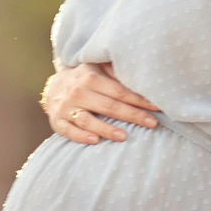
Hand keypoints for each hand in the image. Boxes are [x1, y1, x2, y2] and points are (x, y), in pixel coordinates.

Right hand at [41, 61, 159, 144]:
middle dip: (132, 115)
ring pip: (88, 120)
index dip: (139, 100)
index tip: (157, 107)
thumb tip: (141, 77)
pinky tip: (96, 141)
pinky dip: (81, 136)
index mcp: (90, 77)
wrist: (54, 87)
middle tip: (152, 123)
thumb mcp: (98, 68)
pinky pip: (69, 131)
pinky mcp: (58, 122)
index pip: (119, 91)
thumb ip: (116, 72)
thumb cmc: (85, 79)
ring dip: (106, 129)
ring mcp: (66, 107)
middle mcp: (78, 92)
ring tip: (124, 136)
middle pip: (108, 106)